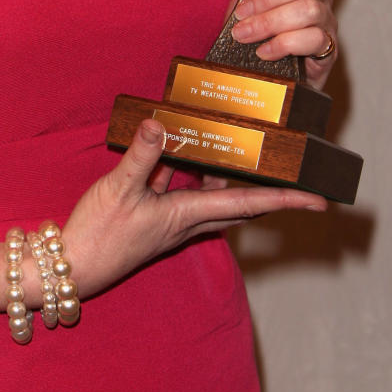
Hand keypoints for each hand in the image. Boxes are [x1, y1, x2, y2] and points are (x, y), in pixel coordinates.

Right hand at [63, 118, 325, 299]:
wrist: (73, 267)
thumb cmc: (98, 234)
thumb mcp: (117, 189)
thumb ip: (141, 156)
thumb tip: (161, 124)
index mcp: (186, 215)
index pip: (247, 205)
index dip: (285, 200)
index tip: (318, 199)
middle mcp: (186, 221)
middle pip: (239, 203)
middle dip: (268, 189)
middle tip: (291, 170)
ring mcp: (170, 221)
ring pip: (212, 197)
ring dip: (228, 177)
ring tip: (240, 148)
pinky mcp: (154, 218)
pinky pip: (184, 192)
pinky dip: (190, 174)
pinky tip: (179, 153)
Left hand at [230, 0, 337, 88]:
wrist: (257, 73)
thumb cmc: (254, 30)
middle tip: (242, 14)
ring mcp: (326, 19)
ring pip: (307, 10)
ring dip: (268, 23)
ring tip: (244, 35)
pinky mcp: (328, 49)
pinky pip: (311, 39)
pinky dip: (281, 44)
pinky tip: (264, 52)